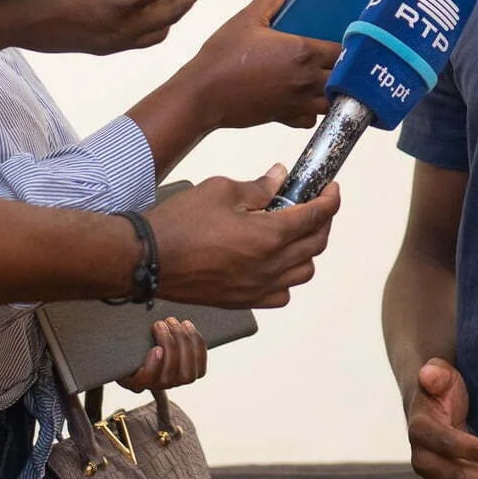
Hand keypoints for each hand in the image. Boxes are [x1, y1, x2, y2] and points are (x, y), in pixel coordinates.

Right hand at [118, 315, 207, 392]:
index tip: (155, 348)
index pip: (146, 381)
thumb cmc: (130, 348)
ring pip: (188, 373)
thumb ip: (117, 341)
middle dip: (170, 344)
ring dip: (185, 342)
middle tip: (162, 323)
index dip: (153, 367)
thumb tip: (108, 324)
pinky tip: (188, 327)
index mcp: (135, 381)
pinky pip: (200, 367)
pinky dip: (197, 345)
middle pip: (170, 374)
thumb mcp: (119, 346)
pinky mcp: (192, 374)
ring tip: (175, 322)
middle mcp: (157, 386)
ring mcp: (176, 382)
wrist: (146, 353)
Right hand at [145, 165, 338, 306]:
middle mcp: (269, 266)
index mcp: (268, 235)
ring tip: (294, 231)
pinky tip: (275, 262)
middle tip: (314, 204)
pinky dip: (287, 278)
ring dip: (307, 250)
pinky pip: (281, 294)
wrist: (147, 259)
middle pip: (316, 244)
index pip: (316, 217)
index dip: (330, 199)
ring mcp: (257, 287)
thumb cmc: (180, 224)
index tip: (330, 189)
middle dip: (322, 221)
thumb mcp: (221, 191)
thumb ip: (258, 187)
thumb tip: (280, 177)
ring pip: (304, 271)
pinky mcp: (243, 300)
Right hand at [175, 0, 340, 129]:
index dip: (347, 47)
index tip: (344, 41)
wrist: (202, 94)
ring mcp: (298, 102)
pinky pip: (311, 119)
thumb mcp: (247, 19)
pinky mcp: (285, 118)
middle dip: (345, 70)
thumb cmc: (223, 56)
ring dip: (334, 92)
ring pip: (333, 102)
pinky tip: (303, 100)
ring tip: (326, 81)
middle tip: (339, 61)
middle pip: (345, 78)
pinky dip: (312, 112)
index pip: (343, 51)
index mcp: (302, 52)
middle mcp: (306, 79)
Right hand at [406, 359, 477, 478]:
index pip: (446, 443)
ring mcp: (435, 476)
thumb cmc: (442, 387)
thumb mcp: (440, 375)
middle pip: (457, 477)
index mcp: (420, 430)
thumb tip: (427, 373)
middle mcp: (423, 459)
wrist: (434, 407)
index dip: (471, 450)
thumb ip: (436, 374)